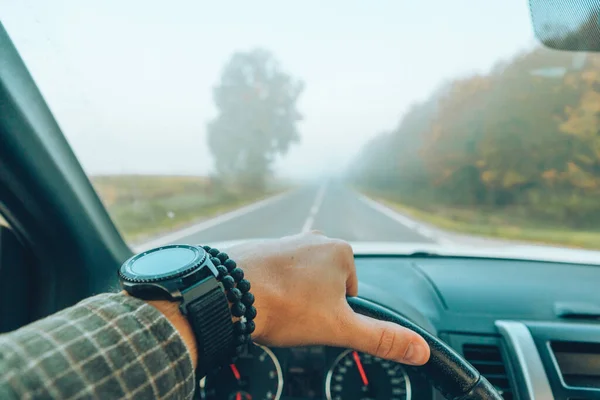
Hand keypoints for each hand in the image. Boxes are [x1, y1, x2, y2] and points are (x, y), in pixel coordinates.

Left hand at [225, 232, 429, 365]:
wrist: (227, 293)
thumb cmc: (283, 306)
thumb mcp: (339, 328)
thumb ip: (381, 338)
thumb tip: (419, 349)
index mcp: (340, 252)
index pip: (351, 292)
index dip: (334, 313)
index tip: (315, 318)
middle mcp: (315, 239)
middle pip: (326, 284)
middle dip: (313, 303)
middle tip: (296, 315)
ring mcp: (286, 240)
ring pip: (300, 279)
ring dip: (292, 295)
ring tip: (277, 308)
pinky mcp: (261, 246)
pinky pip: (276, 272)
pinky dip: (271, 286)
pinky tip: (261, 299)